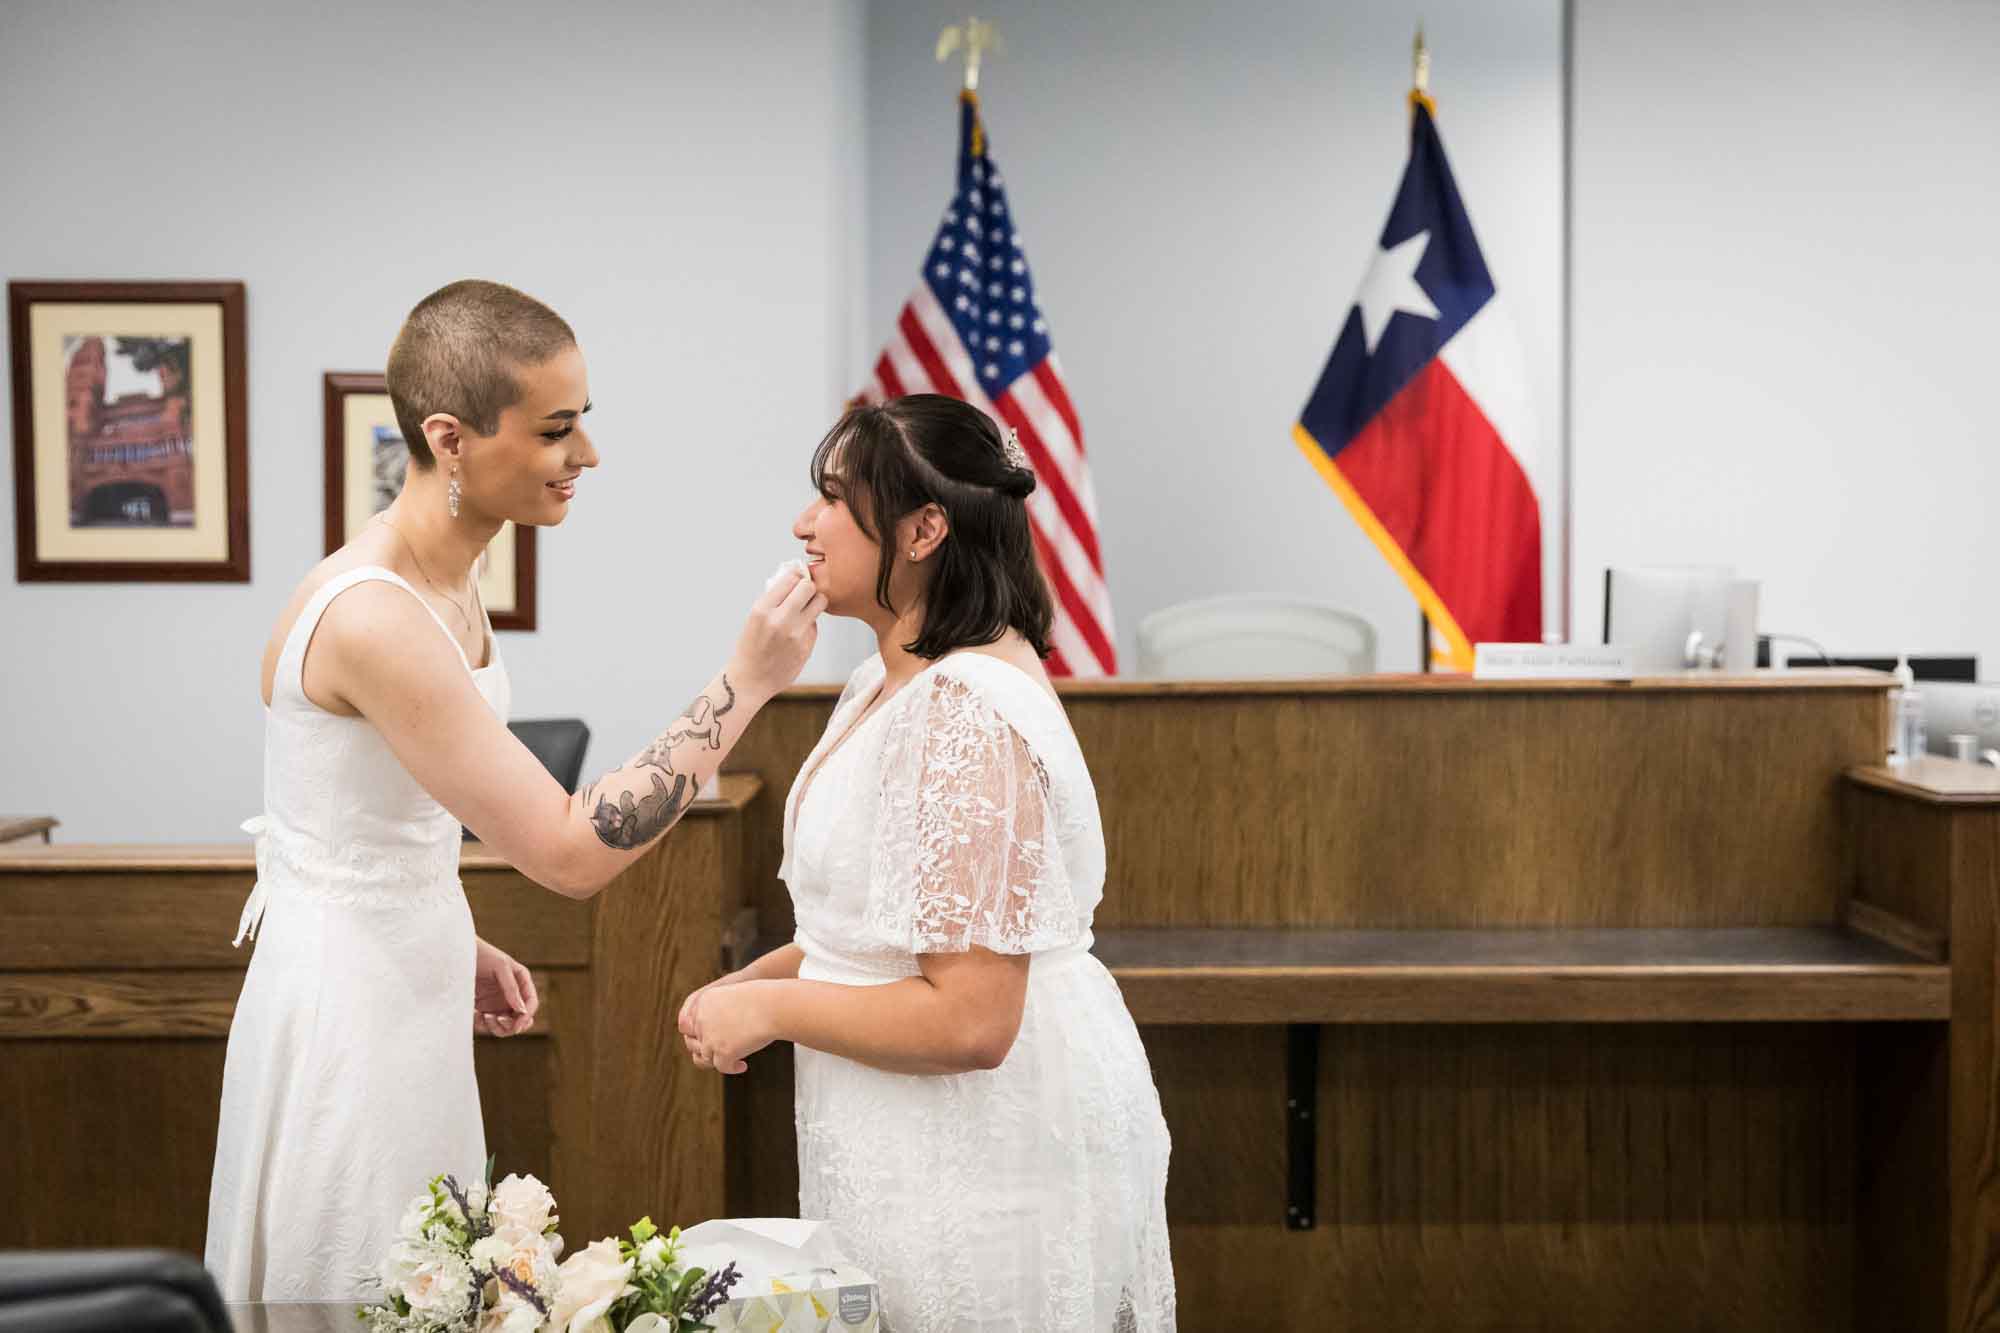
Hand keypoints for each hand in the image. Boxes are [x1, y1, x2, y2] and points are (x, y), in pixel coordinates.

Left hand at [473, 938, 537, 1036]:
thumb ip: (512, 987)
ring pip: (506, 1027)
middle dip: (512, 1025)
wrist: (457, 954)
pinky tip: (474, 1013)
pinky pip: (487, 1025)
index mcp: (521, 982)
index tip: (518, 1024)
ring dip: (497, 1027)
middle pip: (521, 1020)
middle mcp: (512, 995)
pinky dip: (482, 1024)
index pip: (531, 1003)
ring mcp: (497, 1004)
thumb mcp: (500, 966)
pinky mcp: (483, 1009)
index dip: (527, 1015)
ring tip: (484, 1016)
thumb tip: (522, 1010)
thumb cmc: (482, 954)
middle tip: (498, 1019)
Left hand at [679, 979, 776, 1074]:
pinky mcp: (722, 1052)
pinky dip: (731, 1068)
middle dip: (707, 1050)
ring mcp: (710, 1037)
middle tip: (721, 1052)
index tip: (710, 1040)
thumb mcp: (735, 997)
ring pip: (706, 1058)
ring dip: (718, 1060)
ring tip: (733, 1060)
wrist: (775, 1006)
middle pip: (694, 1043)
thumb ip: (721, 1011)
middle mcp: (702, 1019)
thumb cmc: (763, 999)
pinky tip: (742, 1065)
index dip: (697, 1035)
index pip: (687, 1026)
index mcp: (703, 1002)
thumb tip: (719, 1031)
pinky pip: (722, 1067)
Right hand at [728, 568, 825, 700]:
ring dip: (814, 602)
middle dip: (808, 587)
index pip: (791, 579)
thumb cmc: (750, 646)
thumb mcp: (754, 618)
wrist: (749, 680)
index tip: (796, 579)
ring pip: (819, 604)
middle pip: (809, 588)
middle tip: (804, 592)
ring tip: (803, 609)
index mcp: (762, 610)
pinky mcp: (806, 647)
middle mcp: (780, 620)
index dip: (796, 576)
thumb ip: (773, 599)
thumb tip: (795, 576)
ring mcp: (796, 635)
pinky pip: (815, 625)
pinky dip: (808, 625)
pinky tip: (796, 633)